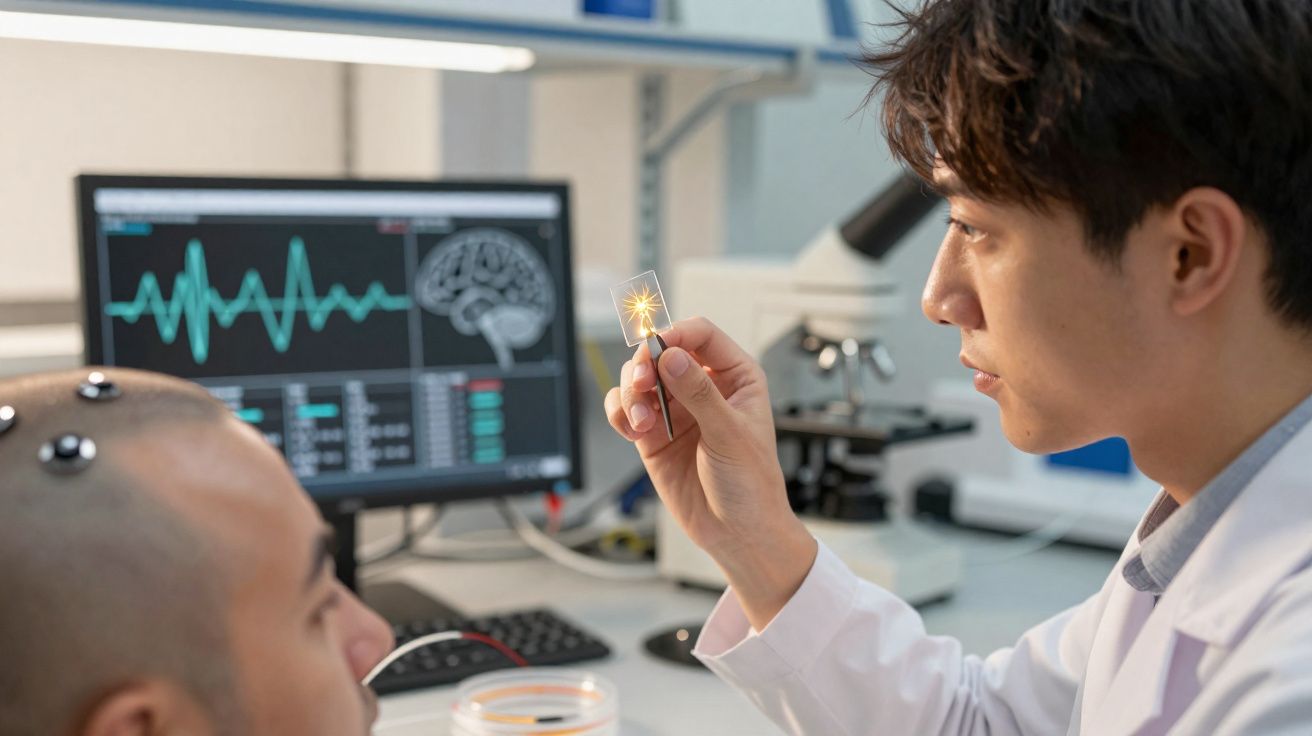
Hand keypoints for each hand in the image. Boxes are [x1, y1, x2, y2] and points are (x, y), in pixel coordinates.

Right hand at [604, 317, 816, 628]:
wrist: (736, 532)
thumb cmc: (750, 484)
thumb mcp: (729, 434)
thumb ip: (699, 393)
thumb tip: (671, 356)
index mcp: (736, 377)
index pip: (701, 335)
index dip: (676, 334)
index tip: (658, 347)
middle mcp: (702, 387)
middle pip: (661, 351)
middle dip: (644, 364)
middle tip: (641, 384)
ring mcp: (675, 409)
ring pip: (638, 378)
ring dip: (630, 393)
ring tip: (641, 423)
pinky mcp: (653, 433)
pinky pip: (626, 409)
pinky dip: (620, 413)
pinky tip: (632, 430)